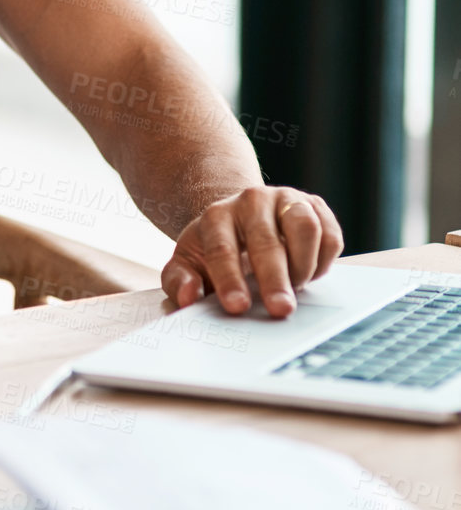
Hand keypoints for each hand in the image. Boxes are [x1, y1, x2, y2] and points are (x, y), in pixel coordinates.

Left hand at [162, 186, 342, 317]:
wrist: (240, 219)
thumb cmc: (213, 249)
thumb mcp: (187, 265)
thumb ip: (179, 282)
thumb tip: (187, 297)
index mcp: (216, 216)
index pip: (222, 249)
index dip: (230, 280)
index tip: (237, 307)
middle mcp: (252, 202)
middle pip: (266, 240)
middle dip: (274, 278)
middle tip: (280, 310)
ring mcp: (286, 200)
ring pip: (304, 226)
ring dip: (303, 264)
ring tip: (296, 288)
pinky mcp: (315, 206)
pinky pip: (329, 234)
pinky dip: (324, 260)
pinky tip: (309, 274)